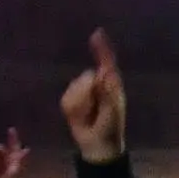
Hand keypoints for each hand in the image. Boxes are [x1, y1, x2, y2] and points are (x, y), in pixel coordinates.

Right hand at [61, 31, 126, 163]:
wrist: (96, 144)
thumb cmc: (111, 127)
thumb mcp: (112, 110)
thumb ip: (107, 92)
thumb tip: (104, 73)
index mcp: (111, 84)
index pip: (106, 62)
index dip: (101, 48)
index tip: (97, 33)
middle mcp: (96, 84)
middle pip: (86, 78)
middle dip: (88, 94)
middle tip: (96, 110)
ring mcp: (82, 92)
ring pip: (75, 89)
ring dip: (81, 105)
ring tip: (90, 116)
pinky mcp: (70, 100)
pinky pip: (66, 100)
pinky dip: (72, 110)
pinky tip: (80, 118)